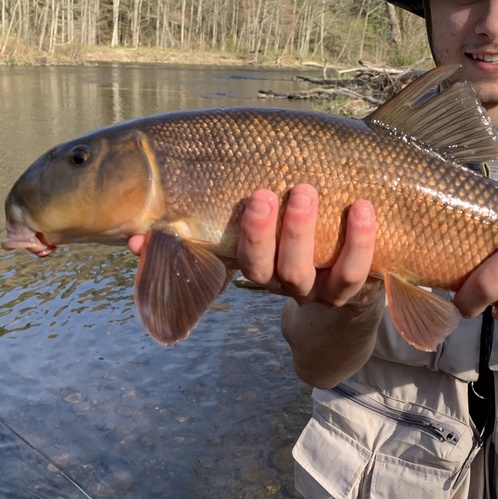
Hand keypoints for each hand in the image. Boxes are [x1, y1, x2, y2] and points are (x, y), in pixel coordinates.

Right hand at [126, 184, 378, 306]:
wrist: (347, 308)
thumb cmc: (299, 242)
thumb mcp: (258, 230)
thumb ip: (213, 220)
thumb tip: (135, 232)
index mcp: (246, 262)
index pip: (204, 257)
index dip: (174, 247)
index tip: (158, 226)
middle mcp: (275, 280)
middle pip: (260, 267)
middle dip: (257, 233)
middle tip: (260, 195)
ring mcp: (312, 288)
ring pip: (300, 271)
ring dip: (300, 233)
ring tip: (305, 191)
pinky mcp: (349, 289)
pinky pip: (352, 272)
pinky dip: (360, 242)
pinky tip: (362, 207)